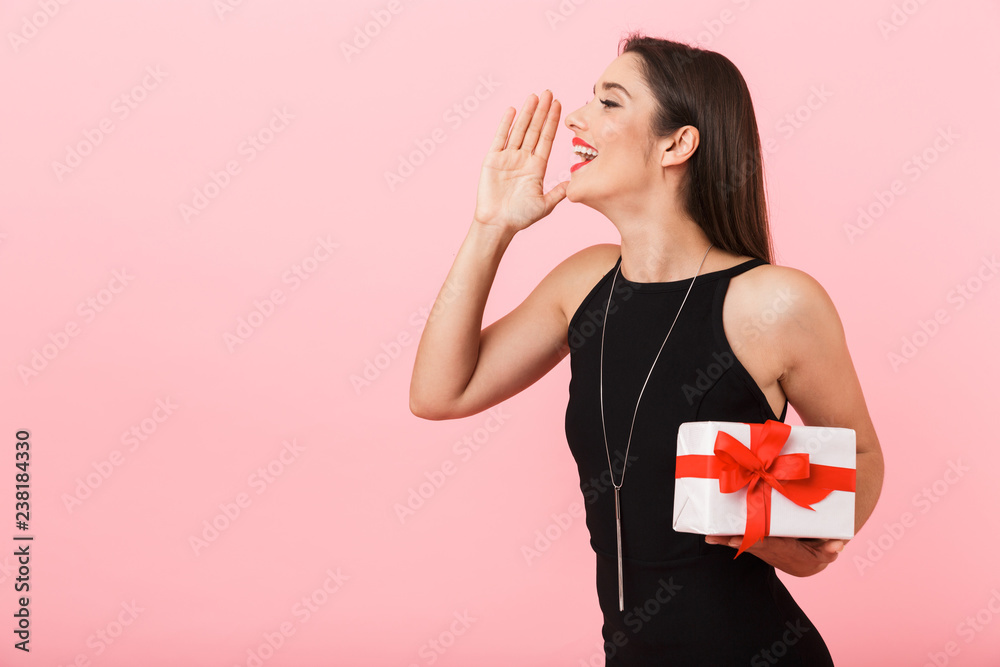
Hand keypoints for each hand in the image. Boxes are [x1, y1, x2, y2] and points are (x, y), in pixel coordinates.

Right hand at [473, 90, 568, 232]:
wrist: (497, 224)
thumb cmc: (520, 218)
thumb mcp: (545, 205)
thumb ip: (558, 192)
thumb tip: (574, 182)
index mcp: (537, 167)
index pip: (547, 139)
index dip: (553, 122)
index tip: (559, 105)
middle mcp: (523, 159)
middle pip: (535, 130)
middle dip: (542, 112)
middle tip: (549, 92)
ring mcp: (508, 158)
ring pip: (519, 130)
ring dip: (527, 113)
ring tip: (534, 96)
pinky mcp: (493, 159)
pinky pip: (500, 138)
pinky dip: (506, 124)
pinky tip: (513, 111)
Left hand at [705, 534, 847, 576]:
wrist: (806, 563)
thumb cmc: (816, 552)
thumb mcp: (825, 551)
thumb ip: (831, 547)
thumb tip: (838, 544)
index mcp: (784, 549)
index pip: (768, 544)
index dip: (754, 541)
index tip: (740, 540)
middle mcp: (770, 549)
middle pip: (749, 544)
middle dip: (733, 541)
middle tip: (716, 537)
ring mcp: (762, 548)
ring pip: (742, 542)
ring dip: (725, 540)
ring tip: (709, 536)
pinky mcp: (757, 545)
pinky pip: (740, 540)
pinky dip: (726, 538)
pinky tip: (711, 536)